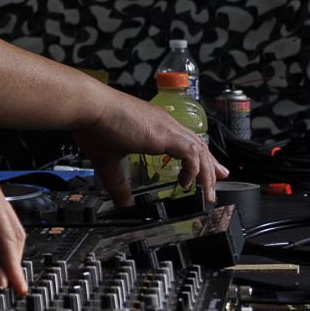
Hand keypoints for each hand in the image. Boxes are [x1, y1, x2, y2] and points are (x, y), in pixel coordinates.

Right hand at [69, 89, 227, 206]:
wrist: (89, 107)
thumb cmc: (93, 124)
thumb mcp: (108, 160)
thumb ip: (118, 183)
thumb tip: (121, 203)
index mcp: (153, 125)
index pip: (183, 140)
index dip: (195, 156)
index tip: (200, 170)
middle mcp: (164, 123)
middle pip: (197, 144)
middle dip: (210, 164)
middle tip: (220, 178)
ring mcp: (167, 127)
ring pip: (199, 149)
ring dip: (206, 172)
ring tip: (208, 191)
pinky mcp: (165, 134)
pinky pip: (191, 153)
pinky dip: (194, 169)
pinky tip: (187, 183)